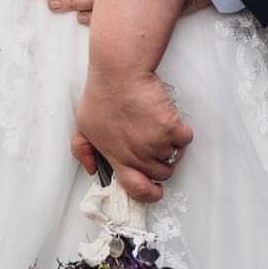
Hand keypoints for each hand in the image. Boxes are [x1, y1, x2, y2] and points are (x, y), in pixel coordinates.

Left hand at [71, 64, 191, 205]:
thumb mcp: (82, 127)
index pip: (136, 189)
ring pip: (175, 157)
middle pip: (161, 174)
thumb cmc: (101, 95)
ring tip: (162, 131)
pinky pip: (186, 139)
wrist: (119, 73)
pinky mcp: (170, 127)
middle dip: (162, 165)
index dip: (149, 195)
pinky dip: (182, 133)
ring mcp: (155, 143)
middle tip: (156, 148)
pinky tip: (172, 122)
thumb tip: (91, 168)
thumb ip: (82, 152)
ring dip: (172, 147)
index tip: (155, 191)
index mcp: (119, 158)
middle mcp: (138, 155)